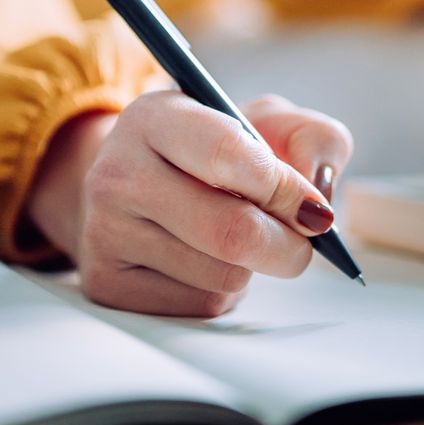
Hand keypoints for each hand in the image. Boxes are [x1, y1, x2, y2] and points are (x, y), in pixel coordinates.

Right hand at [25, 92, 352, 316]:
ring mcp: (106, 232)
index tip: (313, 207)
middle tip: (302, 238)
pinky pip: (198, 306)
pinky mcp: (108, 283)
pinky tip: (206, 263)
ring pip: (222, 276)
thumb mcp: (265, 123)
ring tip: (236, 241)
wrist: (135, 190)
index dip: (283, 187)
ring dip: (253, 268)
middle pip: (231, 232)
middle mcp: (118, 172)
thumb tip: (317, 191)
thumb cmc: (213, 154)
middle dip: (287, 244)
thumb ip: (312, 137)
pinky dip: (223, 292)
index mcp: (154, 117)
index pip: (225, 153)